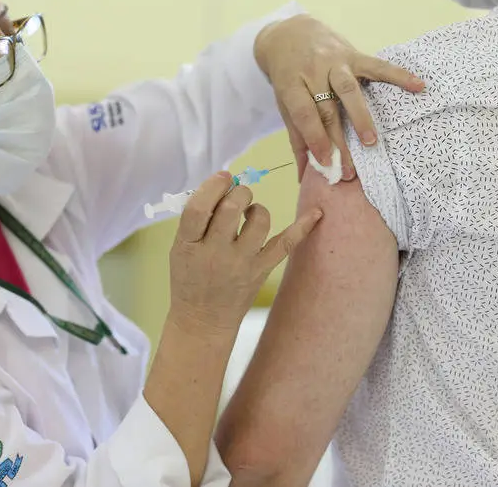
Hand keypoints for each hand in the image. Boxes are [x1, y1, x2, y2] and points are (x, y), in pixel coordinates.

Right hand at [169, 172, 322, 331]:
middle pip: (232, 208)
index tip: (224, 178)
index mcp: (188, 245)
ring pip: (260, 220)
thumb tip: (225, 185)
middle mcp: (215, 253)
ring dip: (257, 208)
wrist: (203, 319)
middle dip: (239, 192)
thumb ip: (198, 220)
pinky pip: (286, 243)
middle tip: (237, 196)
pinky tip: (317, 213)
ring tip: (249, 213)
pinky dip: (303, 227)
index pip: (198, 208)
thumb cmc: (189, 278)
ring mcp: (241, 263)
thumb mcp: (180, 249)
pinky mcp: (262, 270)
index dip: (213, 186)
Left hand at [255, 15, 424, 181]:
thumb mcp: (285, 103)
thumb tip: (303, 174)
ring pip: (349, 90)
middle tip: (350, 169)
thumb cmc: (289, 75)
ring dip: (361, 117)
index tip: (325, 162)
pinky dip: (398, 75)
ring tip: (372, 142)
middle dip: (339, 141)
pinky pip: (377, 66)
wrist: (291, 33)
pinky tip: (418, 86)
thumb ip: (297, 136)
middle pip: (328, 109)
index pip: (304, 114)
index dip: (315, 138)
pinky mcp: (353, 54)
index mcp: (291, 84)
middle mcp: (313, 71)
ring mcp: (335, 61)